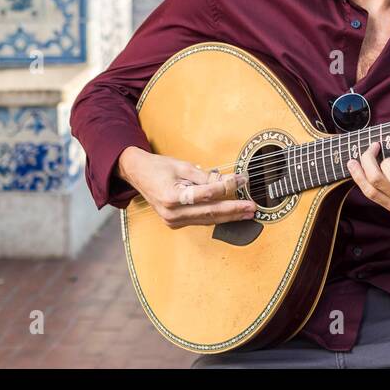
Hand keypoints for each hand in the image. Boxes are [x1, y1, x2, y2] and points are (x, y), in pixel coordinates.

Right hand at [117, 146, 256, 228]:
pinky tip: (231, 214)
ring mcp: (172, 221)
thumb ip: (206, 177)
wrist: (138, 175)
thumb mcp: (183, 166)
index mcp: (172, 196)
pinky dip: (216, 217)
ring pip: (207, 219)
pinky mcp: (175, 223)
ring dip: (229, 216)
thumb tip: (229, 181)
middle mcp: (172, 213)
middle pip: (209, 212)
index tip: (242, 180)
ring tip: (247, 212)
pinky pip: (200, 220)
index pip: (206, 194)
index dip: (227, 187)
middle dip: (234, 209)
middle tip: (252, 207)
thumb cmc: (159, 167)